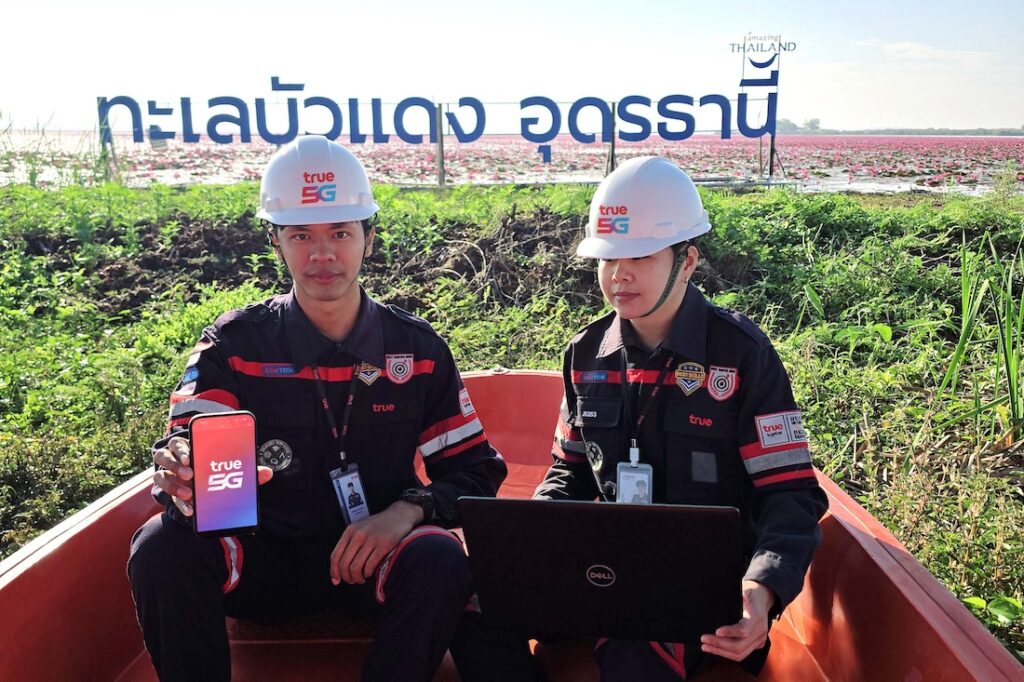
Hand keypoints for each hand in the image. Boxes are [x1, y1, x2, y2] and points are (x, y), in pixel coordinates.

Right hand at [152, 435, 272, 516]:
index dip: (181, 448)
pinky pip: (167, 497)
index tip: (189, 457)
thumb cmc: (217, 472)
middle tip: (190, 474)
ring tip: (190, 493)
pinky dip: (180, 504)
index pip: (178, 443)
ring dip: (173, 485)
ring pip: (161, 475)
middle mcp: (174, 461)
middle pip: (164, 457)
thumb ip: (246, 470)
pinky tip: (191, 510)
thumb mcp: (231, 469)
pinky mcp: (169, 492)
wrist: (203, 492)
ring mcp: (169, 476)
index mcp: (188, 448)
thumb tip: (267, 473)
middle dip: (175, 465)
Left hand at [330, 500, 423, 584]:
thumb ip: (350, 543)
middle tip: (352, 581)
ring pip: (356, 567)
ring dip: (358, 577)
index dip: (334, 571)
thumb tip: (340, 567)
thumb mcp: (360, 528)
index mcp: (350, 531)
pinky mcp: (384, 545)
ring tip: (362, 578)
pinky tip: (370, 572)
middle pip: (344, 564)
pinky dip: (368, 573)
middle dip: (347, 577)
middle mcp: (358, 534)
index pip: (335, 555)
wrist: (399, 515)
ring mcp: (371, 540)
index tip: (336, 581)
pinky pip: (370, 566)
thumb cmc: (379, 525)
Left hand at [700, 580, 774, 660]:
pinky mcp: (757, 645)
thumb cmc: (749, 594)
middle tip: (704, 639)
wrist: (763, 599)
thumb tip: (731, 596)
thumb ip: (738, 596)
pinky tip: (714, 649)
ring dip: (721, 652)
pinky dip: (726, 653)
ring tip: (705, 646)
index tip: (716, 631)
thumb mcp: (744, 590)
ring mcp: (760, 640)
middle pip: (739, 646)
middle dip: (719, 644)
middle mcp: (760, 631)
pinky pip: (741, 654)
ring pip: (740, 654)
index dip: (729, 632)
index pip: (743, 630)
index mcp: (757, 617)